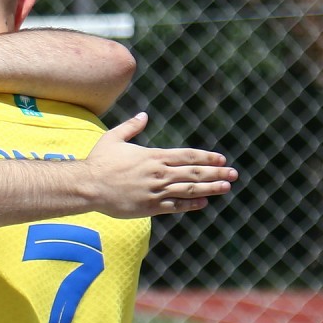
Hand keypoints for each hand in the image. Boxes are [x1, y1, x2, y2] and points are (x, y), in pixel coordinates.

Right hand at [85, 113, 236, 217]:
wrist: (88, 186)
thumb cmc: (99, 161)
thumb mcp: (114, 138)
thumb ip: (132, 126)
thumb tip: (144, 115)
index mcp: (154, 156)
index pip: (188, 156)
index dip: (207, 157)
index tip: (221, 159)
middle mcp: (159, 173)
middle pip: (194, 172)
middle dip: (216, 173)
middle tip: (234, 174)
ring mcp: (155, 191)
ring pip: (189, 189)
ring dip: (210, 188)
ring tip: (226, 187)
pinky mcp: (149, 207)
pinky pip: (175, 206)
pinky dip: (191, 204)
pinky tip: (204, 203)